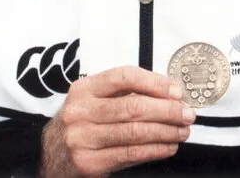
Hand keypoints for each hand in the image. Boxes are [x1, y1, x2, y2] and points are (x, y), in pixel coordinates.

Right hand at [40, 65, 194, 176]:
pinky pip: (131, 154)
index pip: (124, 76)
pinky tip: (169, 146)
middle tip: (187, 113)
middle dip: (168, 110)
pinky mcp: (89, 163)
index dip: (155, 83)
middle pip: (134, 106)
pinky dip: (156, 150)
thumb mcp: (95, 101)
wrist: (51, 156)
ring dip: (167, 132)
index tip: (177, 91)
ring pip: (136, 132)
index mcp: (83, 89)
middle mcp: (79, 113)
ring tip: (183, 131)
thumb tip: (171, 92)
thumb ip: (126, 93)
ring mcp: (82, 139)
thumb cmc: (83, 123)